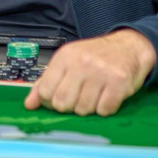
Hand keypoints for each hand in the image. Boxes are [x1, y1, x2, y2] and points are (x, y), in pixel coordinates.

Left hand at [24, 29, 155, 116]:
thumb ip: (46, 82)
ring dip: (89, 108)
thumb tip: (29, 104)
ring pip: (83, 109)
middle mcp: (81, 62)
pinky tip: (107, 96)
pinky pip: (104, 110)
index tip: (59, 99)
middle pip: (62, 103)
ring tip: (94, 95)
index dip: (50, 102)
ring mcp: (101, 72)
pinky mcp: (119, 82)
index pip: (45, 91)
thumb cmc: (94, 57)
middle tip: (78, 99)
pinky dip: (105, 109)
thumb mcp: (68, 62)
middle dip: (69, 107)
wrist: (129, 46)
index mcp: (65, 56)